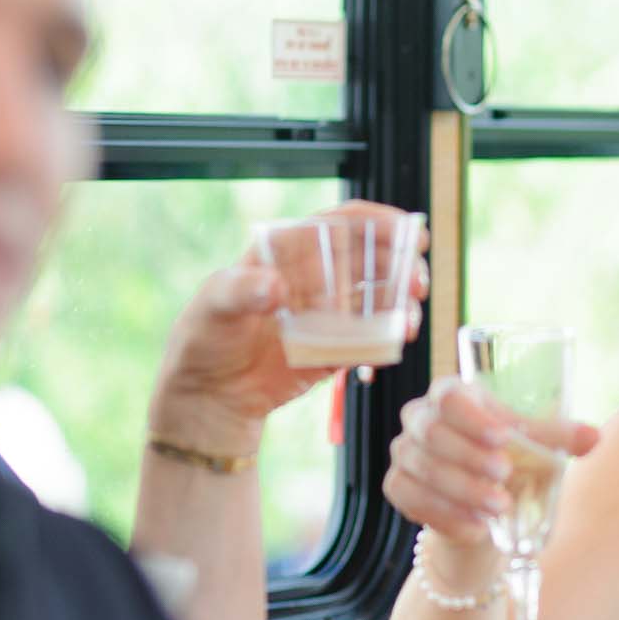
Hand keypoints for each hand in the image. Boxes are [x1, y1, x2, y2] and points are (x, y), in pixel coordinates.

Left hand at [149, 201, 430, 455]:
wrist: (208, 397)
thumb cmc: (202, 341)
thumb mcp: (213, 306)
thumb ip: (242, 291)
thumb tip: (276, 286)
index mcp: (288, 253)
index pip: (339, 225)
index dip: (376, 221)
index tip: (406, 228)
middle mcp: (314, 280)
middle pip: (370, 260)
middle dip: (401, 264)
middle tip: (417, 280)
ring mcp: (327, 316)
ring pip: (377, 300)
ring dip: (401, 303)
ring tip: (410, 317)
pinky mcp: (333, 352)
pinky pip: (369, 342)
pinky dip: (387, 340)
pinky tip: (396, 341)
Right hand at [382, 375, 599, 545]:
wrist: (482, 509)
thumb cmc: (509, 462)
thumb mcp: (534, 449)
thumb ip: (559, 440)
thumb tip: (594, 437)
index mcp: (453, 396)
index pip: (450, 396)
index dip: (472, 416)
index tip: (502, 438)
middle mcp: (420, 418)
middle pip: (432, 431)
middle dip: (469, 456)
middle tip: (505, 476)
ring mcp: (404, 452)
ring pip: (422, 468)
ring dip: (461, 490)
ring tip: (499, 508)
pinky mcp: (396, 486)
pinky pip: (410, 499)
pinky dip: (445, 516)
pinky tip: (475, 529)